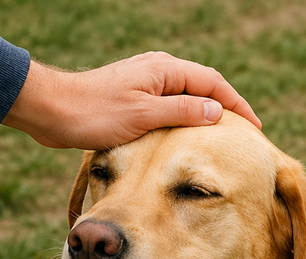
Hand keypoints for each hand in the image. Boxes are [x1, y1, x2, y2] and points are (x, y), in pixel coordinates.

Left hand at [2, 52, 261, 149]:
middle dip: (225, 110)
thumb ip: (182, 111)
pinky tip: (188, 142)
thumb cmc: (94, 112)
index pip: (213, 83)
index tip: (254, 128)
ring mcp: (146, 85)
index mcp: (165, 70)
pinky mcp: (134, 100)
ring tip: (222, 141)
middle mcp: (158, 72)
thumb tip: (217, 111)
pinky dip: (185, 123)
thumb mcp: (144, 115)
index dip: (237, 105)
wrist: (51, 110)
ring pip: (186, 100)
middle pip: (203, 88)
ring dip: (205, 117)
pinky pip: (170, 109)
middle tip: (244, 136)